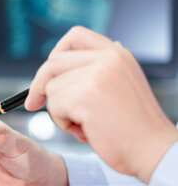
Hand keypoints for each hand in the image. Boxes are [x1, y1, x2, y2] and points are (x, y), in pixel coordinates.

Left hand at [25, 26, 177, 182]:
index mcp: (117, 53)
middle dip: (38, 85)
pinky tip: (86, 132)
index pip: (75, 36)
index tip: (47, 74)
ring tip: (85, 125)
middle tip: (33, 103)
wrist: (152, 150)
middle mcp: (107, 59)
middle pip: (53, 63)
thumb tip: (52, 73)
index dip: (55, 53)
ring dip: (59, 112)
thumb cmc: (132, 127)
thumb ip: (93, 73)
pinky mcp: (85, 95)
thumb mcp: (118, 87)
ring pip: (51, 89)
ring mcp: (96, 75)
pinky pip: (54, 106)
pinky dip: (63, 123)